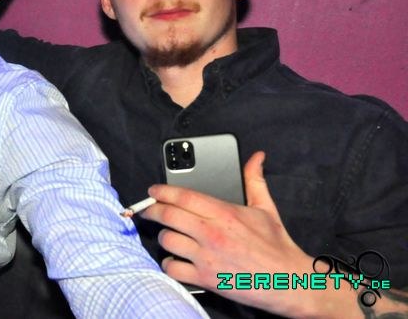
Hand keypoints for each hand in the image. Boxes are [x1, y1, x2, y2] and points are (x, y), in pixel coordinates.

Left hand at [141, 152, 349, 316]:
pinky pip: (173, 268)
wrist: (289, 281)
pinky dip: (169, 264)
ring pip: (167, 240)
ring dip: (164, 237)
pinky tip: (175, 260)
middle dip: (153, 211)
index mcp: (224, 213)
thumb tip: (256, 157)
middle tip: (148, 210)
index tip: (153, 191)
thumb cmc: (277, 245)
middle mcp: (212, 232)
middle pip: (168, 215)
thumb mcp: (266, 208)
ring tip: (168, 235)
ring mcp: (206, 256)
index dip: (162, 191)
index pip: (184, 196)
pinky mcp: (205, 278)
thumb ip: (255, 180)